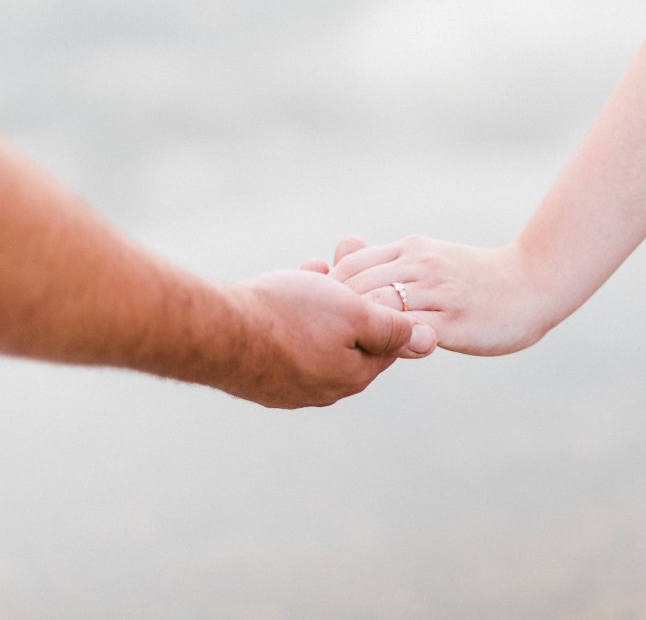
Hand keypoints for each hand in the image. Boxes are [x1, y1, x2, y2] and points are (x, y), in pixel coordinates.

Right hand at [219, 269, 435, 407]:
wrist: (216, 330)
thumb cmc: (289, 317)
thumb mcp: (353, 313)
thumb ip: (392, 327)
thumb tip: (429, 340)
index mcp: (352, 377)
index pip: (388, 343)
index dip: (387, 304)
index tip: (380, 274)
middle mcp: (322, 389)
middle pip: (351, 336)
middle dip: (353, 297)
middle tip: (348, 256)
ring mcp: (287, 386)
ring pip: (319, 334)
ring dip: (324, 298)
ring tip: (320, 264)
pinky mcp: (260, 377)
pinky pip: (289, 340)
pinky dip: (295, 310)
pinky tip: (294, 280)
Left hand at [326, 235, 556, 355]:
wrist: (532, 283)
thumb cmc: (477, 278)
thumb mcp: (431, 259)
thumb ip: (392, 264)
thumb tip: (344, 259)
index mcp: (412, 249)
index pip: (350, 266)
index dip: (332, 293)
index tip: (331, 318)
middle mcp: (421, 264)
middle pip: (356, 287)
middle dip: (337, 316)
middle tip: (333, 343)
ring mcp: (438, 292)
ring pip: (378, 308)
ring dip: (361, 332)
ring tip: (357, 353)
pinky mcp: (454, 321)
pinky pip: (410, 332)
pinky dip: (391, 344)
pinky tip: (388, 357)